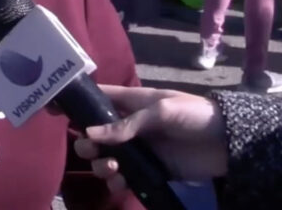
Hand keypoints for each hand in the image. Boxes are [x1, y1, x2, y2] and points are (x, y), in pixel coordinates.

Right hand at [73, 85, 227, 192]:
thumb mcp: (162, 111)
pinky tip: (121, 182)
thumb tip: (91, 134)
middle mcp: (131, 125)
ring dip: (102, 164)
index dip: (77, 102)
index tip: (54, 109)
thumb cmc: (196, 115)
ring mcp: (139, 149)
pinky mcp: (150, 171)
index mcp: (134, 102)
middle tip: (93, 150)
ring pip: (106, 158)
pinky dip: (116, 182)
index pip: (99, 97)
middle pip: (95, 133)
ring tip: (113, 168)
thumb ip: (128, 124)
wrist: (228, 143)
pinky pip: (123, 178)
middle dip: (88, 143)